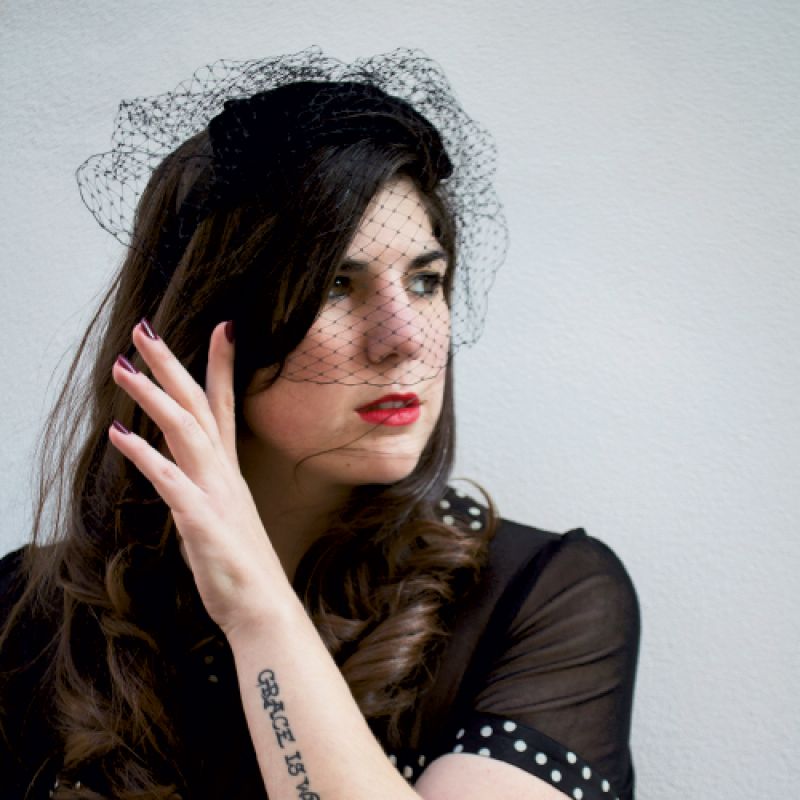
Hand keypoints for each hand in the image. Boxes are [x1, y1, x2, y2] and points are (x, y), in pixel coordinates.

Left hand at [109, 319, 284, 634]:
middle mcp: (224, 473)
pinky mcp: (203, 521)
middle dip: (173, 365)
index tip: (222, 327)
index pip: (224, 405)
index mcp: (228, 469)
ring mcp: (215, 494)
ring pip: (187, 432)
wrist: (262, 607)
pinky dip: (146, 455)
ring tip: (124, 368)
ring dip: (156, 397)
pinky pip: (173, 481)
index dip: (222, 365)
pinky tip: (120, 434)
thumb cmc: (238, 563)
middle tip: (146, 329)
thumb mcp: (222, 513)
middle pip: (198, 407)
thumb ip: (204, 483)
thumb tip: (181, 465)